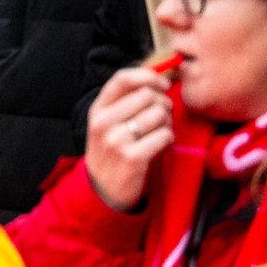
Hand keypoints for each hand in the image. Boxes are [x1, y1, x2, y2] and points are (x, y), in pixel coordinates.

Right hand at [82, 66, 175, 212]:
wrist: (103, 190)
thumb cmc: (112, 152)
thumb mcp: (107, 124)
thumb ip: (125, 102)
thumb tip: (159, 79)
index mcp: (98, 109)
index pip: (123, 79)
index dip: (148, 76)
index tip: (163, 83)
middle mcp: (104, 122)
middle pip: (147, 95)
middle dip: (163, 103)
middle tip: (163, 116)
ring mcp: (116, 140)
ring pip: (158, 114)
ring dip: (167, 122)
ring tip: (160, 132)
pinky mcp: (132, 157)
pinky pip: (164, 135)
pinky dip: (168, 139)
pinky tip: (161, 145)